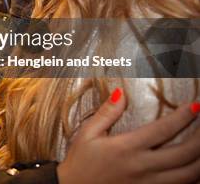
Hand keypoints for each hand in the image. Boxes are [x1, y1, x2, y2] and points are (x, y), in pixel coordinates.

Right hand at [57, 89, 199, 183]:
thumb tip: (120, 92)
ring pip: (188, 175)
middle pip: (184, 154)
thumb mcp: (87, 133)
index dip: (183, 117)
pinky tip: (196, 166)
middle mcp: (142, 167)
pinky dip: (193, 178)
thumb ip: (106, 113)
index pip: (163, 130)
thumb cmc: (80, 161)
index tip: (195, 106)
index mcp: (126, 148)